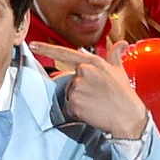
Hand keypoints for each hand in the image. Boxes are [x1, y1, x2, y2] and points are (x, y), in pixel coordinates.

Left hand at [30, 40, 148, 138]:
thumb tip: (121, 43)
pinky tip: (90, 110)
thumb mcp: (119, 70)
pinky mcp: (73, 101)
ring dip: (78, 100)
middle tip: (96, 96)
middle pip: (69, 81)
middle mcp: (83, 71)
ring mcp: (77, 86)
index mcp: (93, 62)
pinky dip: (76, 111)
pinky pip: (68, 107)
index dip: (47, 49)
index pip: (65, 53)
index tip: (32, 45)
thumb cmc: (123, 94)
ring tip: (95, 103)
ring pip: (68, 94)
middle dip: (78, 89)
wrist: (127, 115)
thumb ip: (115, 56)